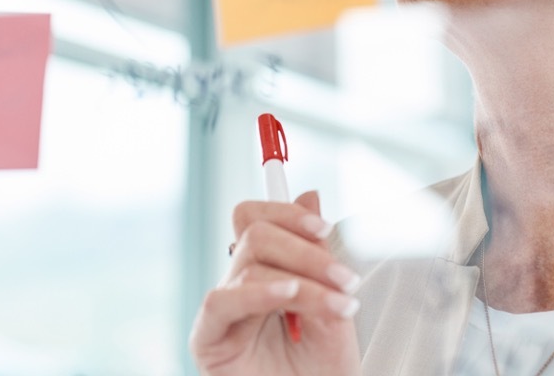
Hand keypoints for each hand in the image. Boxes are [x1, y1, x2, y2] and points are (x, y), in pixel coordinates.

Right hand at [190, 191, 361, 375]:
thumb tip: (310, 195)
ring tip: (337, 304)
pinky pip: (221, 300)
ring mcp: (222, 310)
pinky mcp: (208, 337)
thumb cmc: (321, 372)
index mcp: (265, 272)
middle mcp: (240, 285)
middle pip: (254, 231)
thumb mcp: (333, 304)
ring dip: (303, 278)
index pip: (259, 219)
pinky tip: (289, 295)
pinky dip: (259, 292)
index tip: (326, 228)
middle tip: (345, 278)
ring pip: (249, 261)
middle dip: (305, 248)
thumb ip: (320, 255)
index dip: (287, 213)